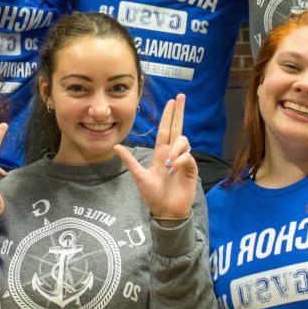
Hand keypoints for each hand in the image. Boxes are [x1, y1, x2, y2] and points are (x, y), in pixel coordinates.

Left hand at [114, 94, 197, 218]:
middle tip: (181, 97)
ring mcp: (183, 160)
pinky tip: (174, 168)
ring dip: (176, 149)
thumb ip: (129, 160)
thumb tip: (116, 146)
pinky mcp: (191, 168)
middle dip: (179, 112)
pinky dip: (180, 160)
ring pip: (183, 141)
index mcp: (160, 153)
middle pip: (177, 127)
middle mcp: (172, 153)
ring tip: (168, 164)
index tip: (171, 101)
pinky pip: (188, 156)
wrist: (165, 211)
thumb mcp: (138, 176)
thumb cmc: (152, 195)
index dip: (168, 115)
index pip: (165, 129)